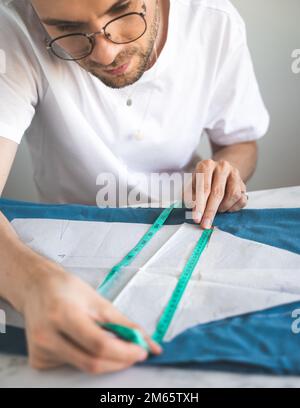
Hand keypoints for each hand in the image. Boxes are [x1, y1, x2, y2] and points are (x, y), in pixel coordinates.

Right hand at [21, 256, 161, 373]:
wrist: (36, 288)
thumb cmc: (65, 289)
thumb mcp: (98, 301)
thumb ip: (124, 324)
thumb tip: (148, 343)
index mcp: (64, 314)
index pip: (99, 345)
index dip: (125, 352)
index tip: (140, 351)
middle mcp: (47, 335)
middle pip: (92, 363)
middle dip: (119, 361)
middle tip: (132, 352)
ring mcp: (40, 350)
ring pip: (83, 367)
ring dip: (103, 359)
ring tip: (102, 338)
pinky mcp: (38, 360)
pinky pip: (71, 367)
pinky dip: (85, 357)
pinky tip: (81, 342)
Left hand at [189, 159, 247, 228]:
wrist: (220, 172)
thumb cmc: (202, 180)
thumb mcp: (192, 185)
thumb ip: (190, 195)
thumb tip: (192, 207)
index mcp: (207, 165)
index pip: (204, 187)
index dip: (200, 205)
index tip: (196, 218)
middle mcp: (222, 167)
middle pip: (218, 192)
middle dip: (210, 211)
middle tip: (205, 224)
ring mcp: (235, 174)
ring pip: (233, 195)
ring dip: (223, 208)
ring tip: (217, 210)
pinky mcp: (243, 183)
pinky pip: (241, 200)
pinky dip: (233, 208)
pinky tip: (226, 208)